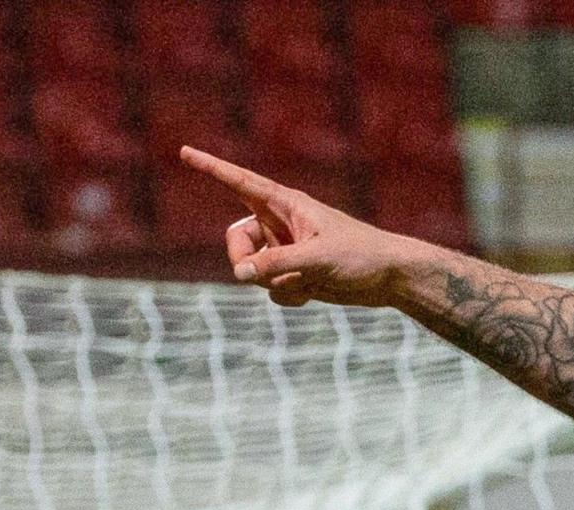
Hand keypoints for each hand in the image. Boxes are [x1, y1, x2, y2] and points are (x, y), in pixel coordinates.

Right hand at [180, 147, 430, 308]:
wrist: (389, 278)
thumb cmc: (362, 255)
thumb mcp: (318, 259)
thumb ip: (276, 264)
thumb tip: (238, 274)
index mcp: (287, 204)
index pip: (240, 181)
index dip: (211, 167)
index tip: (184, 152)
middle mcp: (281, 223)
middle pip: (236, 239)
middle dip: (244, 260)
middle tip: (265, 274)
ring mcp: (285, 249)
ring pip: (252, 268)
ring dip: (273, 282)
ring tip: (308, 280)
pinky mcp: (293, 272)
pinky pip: (269, 287)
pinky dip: (286, 293)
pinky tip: (313, 291)